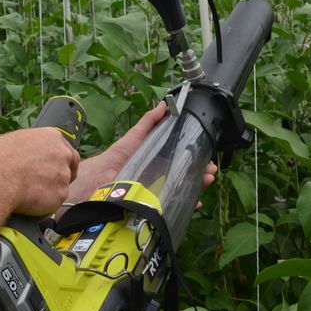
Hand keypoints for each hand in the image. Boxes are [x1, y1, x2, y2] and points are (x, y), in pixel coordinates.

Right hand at [0, 127, 79, 216]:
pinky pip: (54, 203)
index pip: (65, 149)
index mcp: (51, 136)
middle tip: (45, 185)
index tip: (51, 168)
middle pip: (70, 167)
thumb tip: (22, 156)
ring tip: (27, 194)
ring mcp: (63, 174)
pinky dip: (44, 206)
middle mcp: (62, 153)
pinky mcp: (61, 194)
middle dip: (60, 177)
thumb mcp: (10, 142)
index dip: (58, 161)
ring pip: (61, 187)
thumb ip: (27, 148)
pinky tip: (28, 203)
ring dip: (49, 192)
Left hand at [66, 102, 217, 207]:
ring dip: (199, 185)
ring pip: (184, 189)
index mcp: (158, 161)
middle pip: (186, 175)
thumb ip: (149, 122)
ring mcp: (159, 192)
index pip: (182, 159)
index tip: (208, 155)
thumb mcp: (135, 136)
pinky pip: (174, 206)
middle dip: (202, 172)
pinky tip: (195, 201)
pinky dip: (187, 204)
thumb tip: (164, 104)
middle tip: (211, 169)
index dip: (196, 158)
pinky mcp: (154, 205)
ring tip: (207, 180)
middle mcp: (160, 177)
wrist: (99, 182)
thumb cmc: (116, 159)